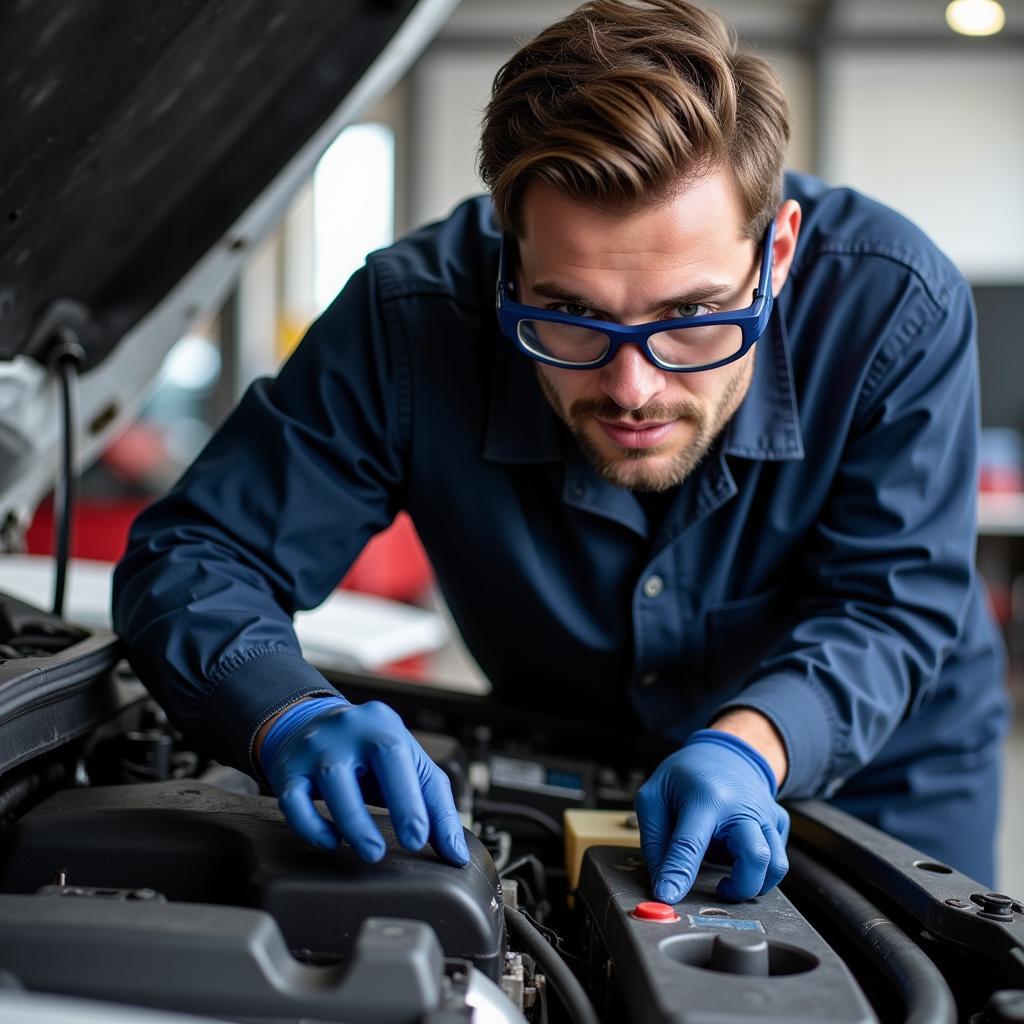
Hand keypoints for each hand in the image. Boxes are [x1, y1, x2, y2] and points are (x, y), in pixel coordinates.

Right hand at [259, 697, 469, 865]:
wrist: (307, 724)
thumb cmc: (364, 752)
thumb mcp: (406, 765)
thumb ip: (434, 806)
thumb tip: (455, 853)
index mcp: (385, 725)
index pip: (403, 756)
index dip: (413, 799)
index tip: (421, 837)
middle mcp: (351, 728)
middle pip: (378, 755)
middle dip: (396, 803)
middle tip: (401, 846)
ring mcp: (317, 746)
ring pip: (333, 778)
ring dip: (353, 821)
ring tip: (370, 850)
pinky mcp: (288, 769)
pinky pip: (292, 799)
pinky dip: (310, 826)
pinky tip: (329, 840)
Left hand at [634, 729, 788, 902]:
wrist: (724, 752)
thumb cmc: (686, 776)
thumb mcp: (654, 797)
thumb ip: (654, 841)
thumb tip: (662, 883)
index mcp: (705, 797)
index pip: (691, 843)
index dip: (678, 874)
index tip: (669, 896)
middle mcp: (742, 806)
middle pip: (756, 859)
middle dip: (739, 887)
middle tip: (718, 889)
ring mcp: (765, 813)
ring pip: (776, 865)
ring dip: (753, 881)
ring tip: (728, 870)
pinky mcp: (779, 822)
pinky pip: (778, 857)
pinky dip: (761, 867)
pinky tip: (738, 852)